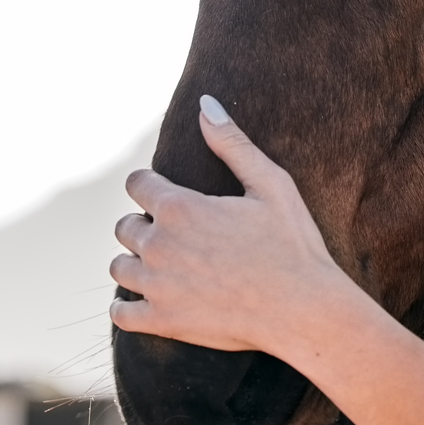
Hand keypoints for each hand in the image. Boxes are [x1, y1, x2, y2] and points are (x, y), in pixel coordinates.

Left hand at [109, 96, 367, 357]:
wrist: (304, 310)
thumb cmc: (293, 244)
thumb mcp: (271, 184)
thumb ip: (232, 143)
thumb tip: (204, 102)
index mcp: (179, 207)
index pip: (136, 184)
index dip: (151, 187)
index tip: (167, 197)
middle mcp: (159, 245)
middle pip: (124, 227)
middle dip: (145, 226)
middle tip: (178, 236)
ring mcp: (156, 286)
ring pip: (119, 267)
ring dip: (136, 264)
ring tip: (166, 267)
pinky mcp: (161, 322)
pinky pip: (121, 313)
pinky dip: (127, 306)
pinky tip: (147, 301)